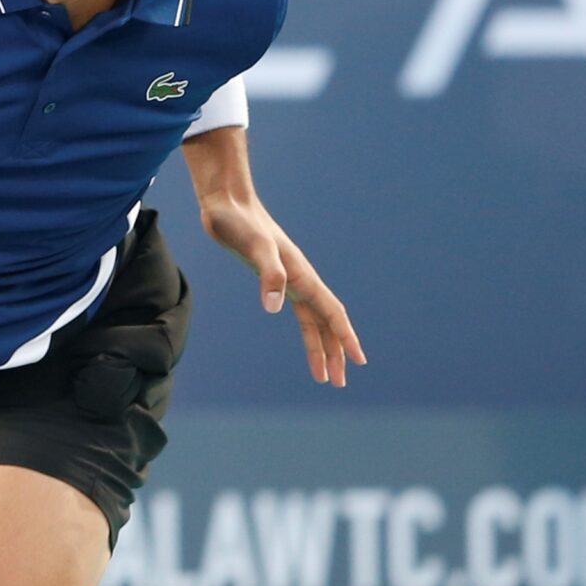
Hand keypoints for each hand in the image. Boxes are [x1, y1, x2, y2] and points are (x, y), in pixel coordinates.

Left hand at [200, 193, 367, 386]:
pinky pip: (298, 310)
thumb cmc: (239, 222)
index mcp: (301, 275)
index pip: (331, 312)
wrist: (225, 202)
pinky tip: (308, 342)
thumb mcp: (254, 248)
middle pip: (326, 322)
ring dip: (321, 347)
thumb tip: (275, 308)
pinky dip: (306, 329)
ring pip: (313, 320)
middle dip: (335, 352)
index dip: (345, 337)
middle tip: (339, 382)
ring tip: (324, 376)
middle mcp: (300, 279)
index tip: (359, 361)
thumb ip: (268, 275)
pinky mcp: (273, 277)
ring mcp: (289, 279)